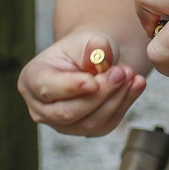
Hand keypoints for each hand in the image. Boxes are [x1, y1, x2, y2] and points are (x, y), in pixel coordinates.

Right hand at [17, 30, 145, 136]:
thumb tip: (97, 56)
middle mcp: (41, 108)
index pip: (47, 88)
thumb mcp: (88, 39)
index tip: (93, 81)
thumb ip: (92, 46)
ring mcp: (62, 124)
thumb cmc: (84, 48)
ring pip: (90, 123)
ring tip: (131, 75)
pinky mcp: (86, 130)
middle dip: (99, 94)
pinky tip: (137, 85)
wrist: (94, 60)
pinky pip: (107, 124)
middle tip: (122, 72)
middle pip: (68, 112)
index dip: (70, 87)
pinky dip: (125, 104)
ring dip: (116, 100)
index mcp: (31, 79)